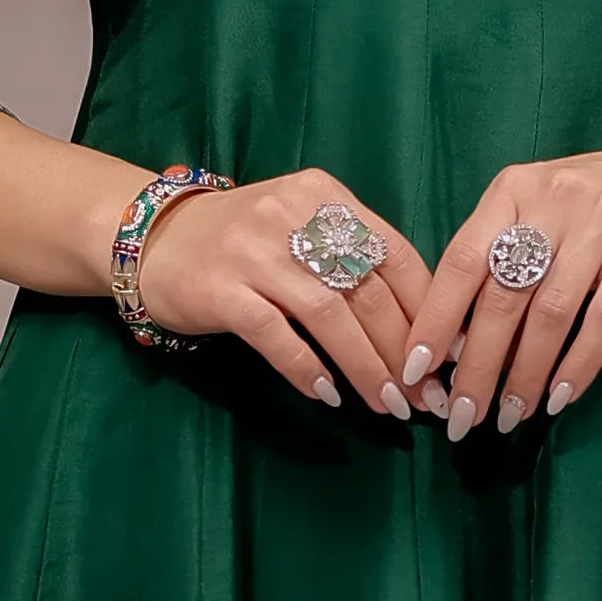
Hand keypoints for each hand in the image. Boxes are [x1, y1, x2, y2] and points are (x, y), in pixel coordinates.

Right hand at [134, 167, 431, 411]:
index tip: (448, 356)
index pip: (394, 254)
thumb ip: (353, 258)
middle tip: (426, 396)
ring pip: (329, 315)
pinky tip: (329, 394)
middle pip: (368, 290)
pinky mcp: (222, 289)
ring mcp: (255, 251)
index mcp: (324, 196)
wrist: (153, 238)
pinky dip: (307, 367)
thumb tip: (421, 326)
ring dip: (367, 366)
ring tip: (390, 405)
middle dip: (405, 350)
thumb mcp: (301, 227)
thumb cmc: (243, 243)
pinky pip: (276, 335)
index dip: (428, 310)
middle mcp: (293, 215)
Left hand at [402, 117, 601, 437]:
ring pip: (550, 314)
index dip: (434, 320)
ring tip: (509, 416)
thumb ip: (501, 257)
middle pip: (502, 297)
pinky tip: (559, 398)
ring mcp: (601, 221)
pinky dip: (578, 365)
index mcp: (511, 190)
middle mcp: (551, 199)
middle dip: (477, 366)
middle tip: (462, 416)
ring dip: (525, 375)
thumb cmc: (599, 201)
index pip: (460, 262)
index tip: (413, 371)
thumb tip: (456, 341)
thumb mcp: (540, 209)